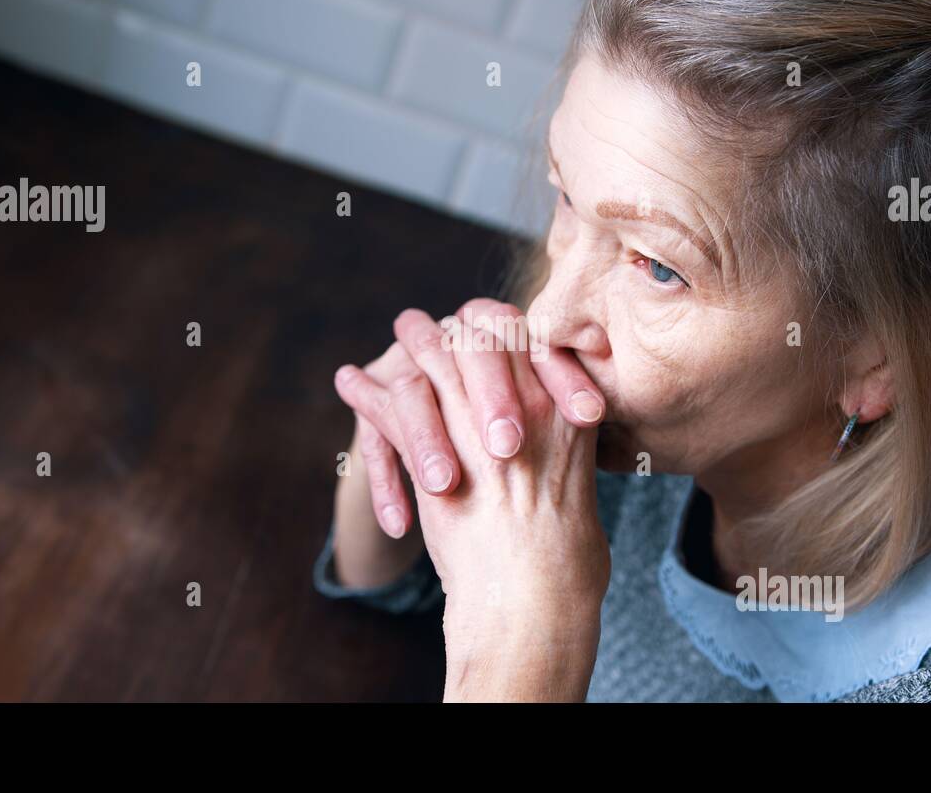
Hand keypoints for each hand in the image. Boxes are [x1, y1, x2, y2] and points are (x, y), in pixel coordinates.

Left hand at [335, 308, 608, 700]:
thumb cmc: (566, 568)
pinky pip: (388, 407)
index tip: (483, 329)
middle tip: (423, 322)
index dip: (498, 331)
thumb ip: (566, 463)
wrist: (533, 608)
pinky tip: (349, 380)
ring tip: (397, 331)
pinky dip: (364, 393)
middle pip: (477, 338)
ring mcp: (473, 433)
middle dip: (447, 326)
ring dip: (409, 344)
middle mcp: (521, 412)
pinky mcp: (431, 461)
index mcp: (563, 417)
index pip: (526, 343)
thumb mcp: (581, 499)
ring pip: (432, 360)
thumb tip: (566, 455)